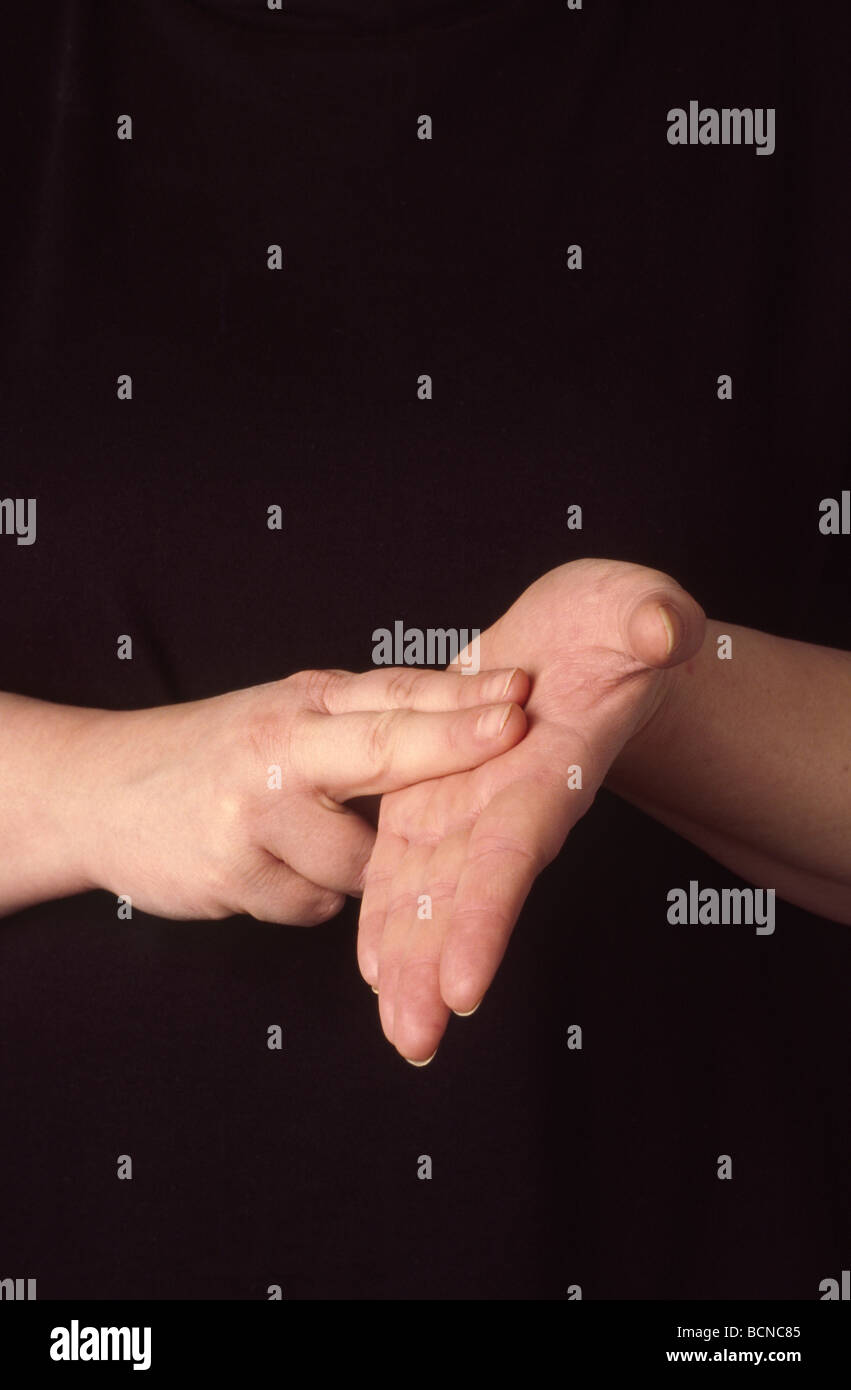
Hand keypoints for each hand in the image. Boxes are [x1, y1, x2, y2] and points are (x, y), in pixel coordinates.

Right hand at [75, 665, 529, 922]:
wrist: (100, 791)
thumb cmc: (215, 754)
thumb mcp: (284, 716)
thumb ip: (360, 722)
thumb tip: (467, 722)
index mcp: (303, 703)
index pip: (396, 695)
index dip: (463, 696)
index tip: (524, 690)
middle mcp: (280, 746)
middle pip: (385, 746)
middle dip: (453, 742)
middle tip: (516, 728)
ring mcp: (255, 810)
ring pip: (361, 859)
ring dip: (355, 866)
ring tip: (298, 838)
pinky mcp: (233, 870)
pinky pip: (313, 903)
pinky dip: (306, 894)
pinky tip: (264, 867)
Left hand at [358, 559, 705, 1062]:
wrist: (582, 643)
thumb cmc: (618, 626)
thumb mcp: (639, 607)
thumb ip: (652, 622)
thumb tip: (665, 631)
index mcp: (552, 769)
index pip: (513, 851)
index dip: (487, 915)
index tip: (462, 987)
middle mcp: (509, 804)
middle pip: (467, 894)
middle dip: (437, 967)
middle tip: (413, 1040)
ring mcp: (470, 805)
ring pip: (430, 890)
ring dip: (409, 960)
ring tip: (395, 1029)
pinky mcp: (434, 792)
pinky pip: (405, 861)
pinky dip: (388, 912)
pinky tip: (373, 969)